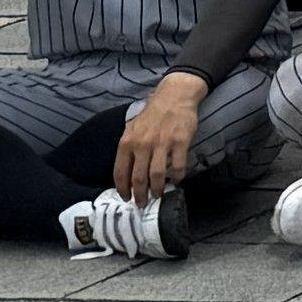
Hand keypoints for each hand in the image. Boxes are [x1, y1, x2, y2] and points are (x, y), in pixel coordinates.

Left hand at [113, 73, 206, 202]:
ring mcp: (162, 143)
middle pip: (138, 178)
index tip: (126, 198)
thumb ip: (128, 149)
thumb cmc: (152, 115)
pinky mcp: (180, 142)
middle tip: (142, 204)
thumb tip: (127, 174)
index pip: (120, 173)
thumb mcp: (132, 129)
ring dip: (157, 190)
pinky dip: (177, 177)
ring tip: (158, 196)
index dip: (122, 189)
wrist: (174, 97)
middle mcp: (142, 144)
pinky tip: (177, 181)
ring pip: (157, 175)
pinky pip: (178, 166)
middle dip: (139, 195)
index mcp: (127, 142)